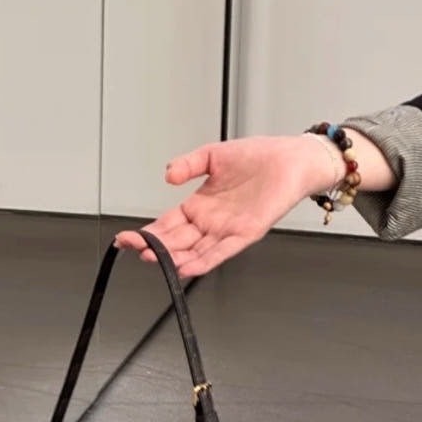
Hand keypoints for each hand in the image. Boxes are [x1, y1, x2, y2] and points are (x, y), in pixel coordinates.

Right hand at [115, 135, 335, 276]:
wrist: (292, 159)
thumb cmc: (261, 157)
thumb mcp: (213, 155)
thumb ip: (188, 164)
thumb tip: (167, 175)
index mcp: (199, 205)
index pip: (166, 223)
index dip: (147, 231)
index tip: (128, 236)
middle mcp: (210, 222)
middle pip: (175, 241)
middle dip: (152, 246)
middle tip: (133, 248)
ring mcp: (226, 230)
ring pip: (193, 251)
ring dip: (173, 258)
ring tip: (153, 259)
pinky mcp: (245, 234)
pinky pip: (220, 252)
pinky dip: (203, 261)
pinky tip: (186, 267)